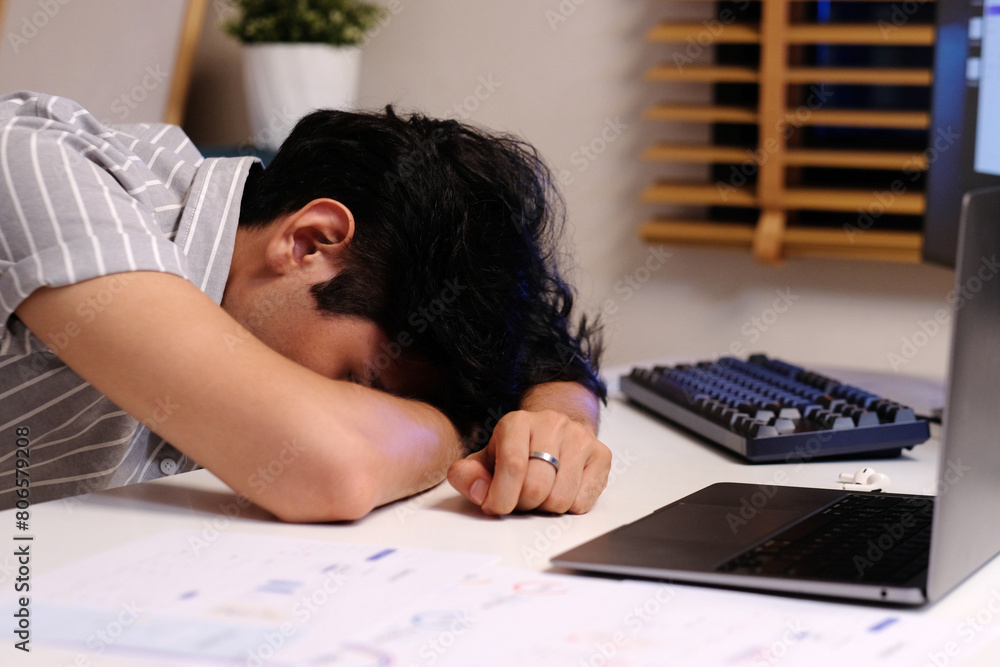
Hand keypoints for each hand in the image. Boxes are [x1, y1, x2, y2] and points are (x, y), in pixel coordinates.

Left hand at [447, 409, 611, 514]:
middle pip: (537, 486)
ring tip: (541, 493)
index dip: (501, 497)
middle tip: (521, 499)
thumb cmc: (517, 453)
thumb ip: (468, 475)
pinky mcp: (601, 454)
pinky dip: (568, 507)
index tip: (496, 507)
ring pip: (561, 498)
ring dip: (546, 507)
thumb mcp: (485, 462)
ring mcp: (580, 437)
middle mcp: (551, 423)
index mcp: (518, 422)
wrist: (554, 436)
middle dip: (524, 504)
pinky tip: (561, 490)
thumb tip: (477, 489)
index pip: (512, 466)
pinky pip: (582, 502)